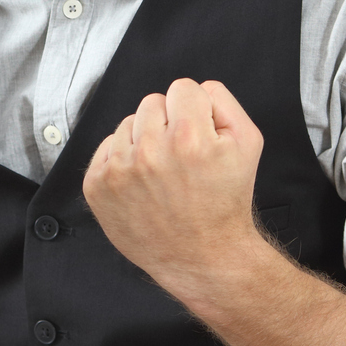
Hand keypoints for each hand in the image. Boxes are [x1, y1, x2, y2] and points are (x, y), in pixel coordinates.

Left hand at [82, 78, 265, 295]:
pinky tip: (143, 183)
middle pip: (152, 102)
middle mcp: (150, 153)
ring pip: (128, 123)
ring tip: (163, 174)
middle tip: (182, 158)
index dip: (196, 110)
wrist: (202, 257)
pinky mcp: (97, 186)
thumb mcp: (248, 144)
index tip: (200, 136)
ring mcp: (119, 171)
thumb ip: (224, 102)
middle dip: (169, 123)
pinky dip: (124, 160)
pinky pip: (107, 147)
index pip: (183, 88)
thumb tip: (196, 89)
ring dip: (145, 141)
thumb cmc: (225, 202)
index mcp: (188, 138)